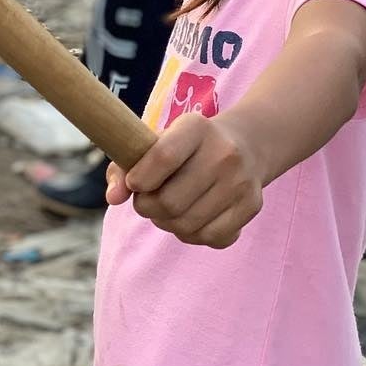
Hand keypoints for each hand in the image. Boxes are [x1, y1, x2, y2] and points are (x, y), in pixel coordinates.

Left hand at [106, 111, 264, 248]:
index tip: (134, 184)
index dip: (138, 179)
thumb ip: (124, 166)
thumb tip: (113, 198)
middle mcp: (224, 153)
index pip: (162, 157)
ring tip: (165, 210)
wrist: (245, 145)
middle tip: (146, 201)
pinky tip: (190, 219)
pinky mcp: (252, 206)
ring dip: (166, 224)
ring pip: (187, 225)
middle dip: (147, 208)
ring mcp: (241, 182)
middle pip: (170, 201)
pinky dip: (191, 235)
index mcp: (195, 127)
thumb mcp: (155, 142)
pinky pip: (211, 237)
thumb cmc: (184, 147)